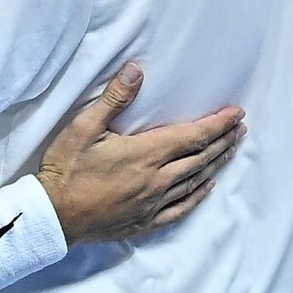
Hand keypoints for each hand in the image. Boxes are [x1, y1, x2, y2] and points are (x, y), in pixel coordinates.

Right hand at [36, 61, 243, 245]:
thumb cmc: (66, 169)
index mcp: (145, 154)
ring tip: (230, 151)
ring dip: (215, 164)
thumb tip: (136, 71)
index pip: (192, 136)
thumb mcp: (84, 127)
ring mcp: (152, 203)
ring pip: (194, 182)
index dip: (217, 124)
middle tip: (240, 128)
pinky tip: (206, 188)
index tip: (236, 113)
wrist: (52, 216)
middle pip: (199, 158)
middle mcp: (156, 180)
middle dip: (222, 141)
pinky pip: (180, 209)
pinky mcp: (144, 221)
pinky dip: (197, 196)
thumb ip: (114, 99)